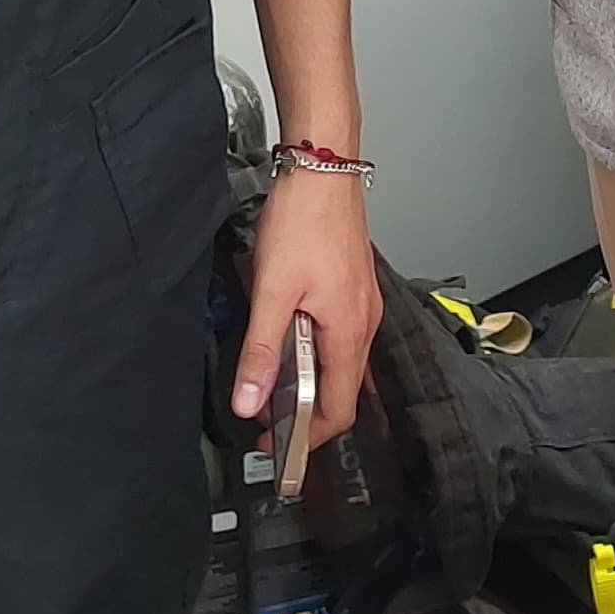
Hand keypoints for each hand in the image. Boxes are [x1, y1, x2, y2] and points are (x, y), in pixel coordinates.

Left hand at [237, 166, 384, 438]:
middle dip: (306, 413)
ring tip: (272, 381)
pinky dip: (315, 351)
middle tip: (266, 419)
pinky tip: (289, 337)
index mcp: (349, 331)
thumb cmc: (305, 220)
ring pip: (341, 362)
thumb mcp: (273, 290)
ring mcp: (361, 303)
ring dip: (310, 380)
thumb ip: (261, 350)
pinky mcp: (351, 286)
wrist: (323, 167)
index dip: (309, 437)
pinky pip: (339, 335)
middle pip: (343, 389)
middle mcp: (363, 321)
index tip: (277, 446)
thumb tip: (251, 400)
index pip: (339, 408)